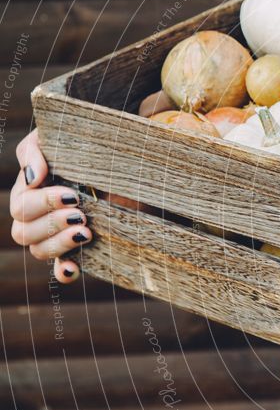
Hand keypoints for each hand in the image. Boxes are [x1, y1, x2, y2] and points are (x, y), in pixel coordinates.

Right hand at [9, 129, 90, 282]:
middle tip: (81, 215)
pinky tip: (73, 269)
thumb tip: (33, 178)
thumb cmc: (88, 143)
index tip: (72, 195)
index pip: (20, 207)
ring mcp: (60, 233)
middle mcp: (40, 215)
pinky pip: (61, 270)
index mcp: (31, 191)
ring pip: (39, 251)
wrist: (130, 159)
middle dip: (51, 224)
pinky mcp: (81, 247)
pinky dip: (63, 272)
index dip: (42, 204)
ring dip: (59, 244)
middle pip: (24, 233)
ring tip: (86, 232)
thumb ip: (35, 150)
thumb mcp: (60, 137)